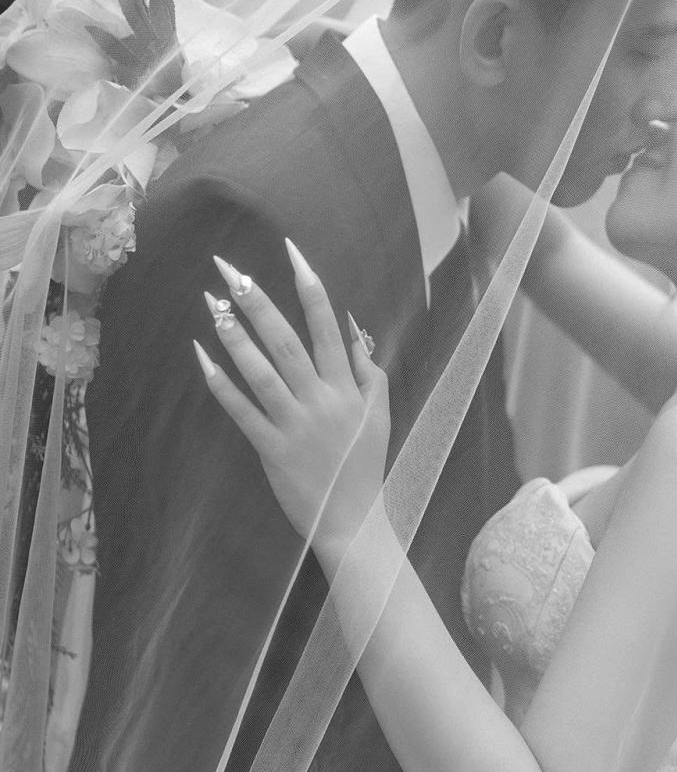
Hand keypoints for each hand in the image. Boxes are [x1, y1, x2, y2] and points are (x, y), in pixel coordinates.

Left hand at [194, 240, 389, 551]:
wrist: (352, 520)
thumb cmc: (364, 464)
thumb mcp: (380, 414)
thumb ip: (368, 371)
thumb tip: (350, 329)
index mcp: (347, 388)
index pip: (326, 327)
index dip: (309, 286)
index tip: (290, 251)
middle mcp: (321, 401)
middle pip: (286, 342)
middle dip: (258, 302)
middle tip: (231, 269)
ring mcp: (295, 425)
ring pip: (261, 372)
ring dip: (235, 336)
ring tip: (212, 303)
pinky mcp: (272, 449)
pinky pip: (242, 412)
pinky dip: (221, 384)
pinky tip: (202, 358)